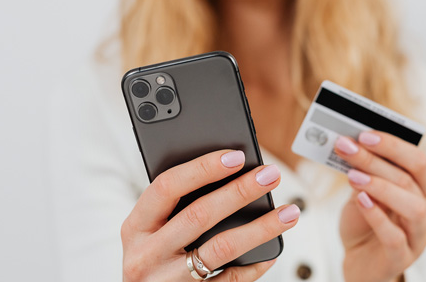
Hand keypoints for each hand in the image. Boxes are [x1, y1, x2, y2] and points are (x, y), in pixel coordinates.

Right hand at [121, 149, 299, 281]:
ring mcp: (167, 281)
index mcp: (135, 227)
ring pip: (221, 248)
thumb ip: (176, 206)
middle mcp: (146, 254)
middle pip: (199, 214)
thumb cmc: (152, 257)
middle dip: (240, 191)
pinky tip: (273, 251)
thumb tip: (230, 169)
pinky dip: (255, 265)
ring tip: (289, 212)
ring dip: (260, 227)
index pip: (167, 187)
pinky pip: (231, 280)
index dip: (202, 168)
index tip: (236, 156)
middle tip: (270, 175)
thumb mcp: (149, 231)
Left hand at [335, 131, 425, 281]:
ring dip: (381, 186)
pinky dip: (376, 215)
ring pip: (413, 207)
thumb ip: (362, 172)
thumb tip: (350, 145)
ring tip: (353, 176)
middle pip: (411, 179)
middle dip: (377, 160)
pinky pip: (395, 236)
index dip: (392, 144)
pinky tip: (360, 200)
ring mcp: (418, 237)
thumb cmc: (363, 224)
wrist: (358, 262)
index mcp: (421, 189)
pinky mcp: (402, 258)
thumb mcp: (361, 192)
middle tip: (348, 147)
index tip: (364, 134)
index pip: (417, 160)